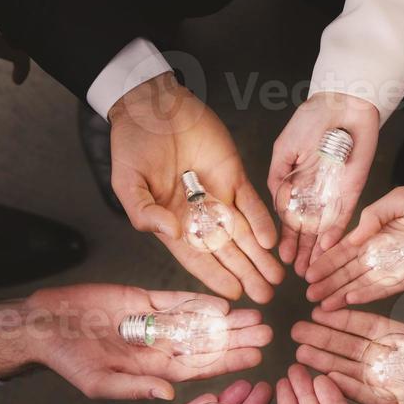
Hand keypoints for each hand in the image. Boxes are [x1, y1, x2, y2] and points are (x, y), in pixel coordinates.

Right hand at [0, 284, 272, 399]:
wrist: (44, 326)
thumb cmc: (67, 360)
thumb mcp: (98, 381)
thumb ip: (134, 387)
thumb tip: (168, 395)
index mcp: (153, 371)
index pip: (199, 368)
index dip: (227, 363)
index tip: (256, 359)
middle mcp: (159, 348)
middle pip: (207, 345)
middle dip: (237, 340)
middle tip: (268, 334)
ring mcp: (153, 323)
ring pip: (198, 322)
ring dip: (226, 321)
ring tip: (256, 316)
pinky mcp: (142, 300)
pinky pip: (176, 301)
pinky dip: (199, 301)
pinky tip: (224, 303)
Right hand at [109, 74, 282, 301]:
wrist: (151, 106)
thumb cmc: (132, 145)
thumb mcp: (126, 182)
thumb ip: (143, 212)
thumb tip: (171, 232)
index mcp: (171, 223)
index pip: (196, 258)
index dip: (214, 277)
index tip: (233, 295)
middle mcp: (198, 215)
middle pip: (226, 251)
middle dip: (245, 274)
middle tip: (265, 297)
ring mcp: (218, 195)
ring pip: (244, 232)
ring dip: (260, 256)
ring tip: (276, 278)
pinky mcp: (234, 174)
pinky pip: (252, 202)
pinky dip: (262, 220)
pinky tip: (271, 241)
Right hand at [268, 92, 379, 276]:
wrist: (342, 104)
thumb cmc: (310, 121)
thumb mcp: (284, 150)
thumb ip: (278, 179)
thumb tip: (275, 207)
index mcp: (295, 185)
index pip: (288, 218)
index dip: (284, 238)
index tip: (278, 256)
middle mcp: (313, 194)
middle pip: (306, 229)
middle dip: (301, 251)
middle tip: (297, 274)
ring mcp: (333, 194)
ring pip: (323, 229)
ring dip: (317, 250)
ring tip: (311, 271)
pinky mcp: (352, 190)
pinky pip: (343, 216)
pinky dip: (336, 233)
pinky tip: (327, 249)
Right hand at [291, 292, 403, 403]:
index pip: (371, 327)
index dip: (345, 318)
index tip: (320, 309)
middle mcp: (399, 363)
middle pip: (354, 348)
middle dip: (325, 339)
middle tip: (295, 331)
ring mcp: (396, 388)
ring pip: (354, 372)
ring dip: (327, 362)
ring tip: (299, 354)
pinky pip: (367, 398)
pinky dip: (346, 388)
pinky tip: (324, 379)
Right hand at [305, 178, 403, 309]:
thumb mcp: (399, 200)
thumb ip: (373, 216)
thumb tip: (350, 237)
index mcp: (377, 229)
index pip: (346, 247)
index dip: (327, 258)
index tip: (308, 269)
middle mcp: (383, 250)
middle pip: (349, 269)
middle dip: (328, 280)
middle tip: (308, 292)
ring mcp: (395, 266)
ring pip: (361, 281)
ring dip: (340, 292)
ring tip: (320, 302)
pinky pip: (383, 289)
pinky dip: (365, 295)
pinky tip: (346, 300)